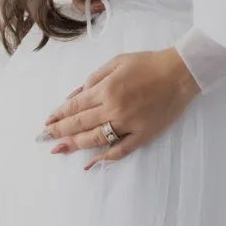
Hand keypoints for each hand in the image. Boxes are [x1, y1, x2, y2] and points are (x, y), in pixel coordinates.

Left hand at [40, 48, 200, 166]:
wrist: (180, 73)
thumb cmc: (148, 64)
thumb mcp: (116, 62)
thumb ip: (93, 79)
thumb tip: (74, 95)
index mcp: (106, 89)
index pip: (75, 106)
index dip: (59, 114)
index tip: (47, 121)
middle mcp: (114, 108)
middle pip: (80, 124)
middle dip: (59, 131)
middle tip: (44, 138)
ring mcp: (128, 124)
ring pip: (95, 139)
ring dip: (74, 145)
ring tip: (59, 150)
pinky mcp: (143, 135)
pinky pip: (121, 150)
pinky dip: (105, 158)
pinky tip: (91, 163)